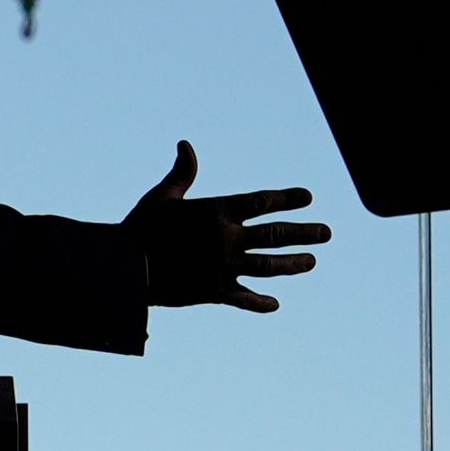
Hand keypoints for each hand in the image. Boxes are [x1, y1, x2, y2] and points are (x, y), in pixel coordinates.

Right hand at [122, 140, 328, 312]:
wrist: (122, 268)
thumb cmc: (139, 228)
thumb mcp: (161, 197)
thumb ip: (181, 174)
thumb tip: (186, 146)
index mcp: (215, 211)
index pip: (261, 201)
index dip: (287, 199)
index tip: (307, 198)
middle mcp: (225, 238)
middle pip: (275, 234)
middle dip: (304, 233)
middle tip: (327, 233)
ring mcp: (222, 266)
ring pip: (268, 266)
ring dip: (293, 264)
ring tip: (311, 262)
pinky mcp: (212, 291)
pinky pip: (243, 299)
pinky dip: (259, 302)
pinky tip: (274, 304)